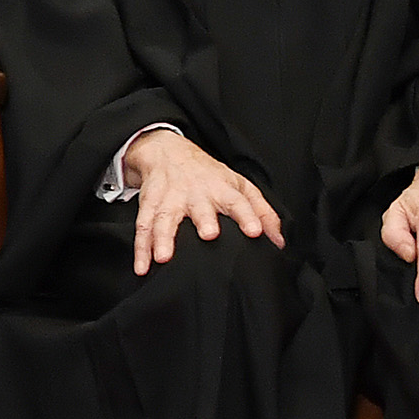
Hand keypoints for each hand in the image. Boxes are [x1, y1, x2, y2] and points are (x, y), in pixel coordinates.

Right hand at [121, 129, 287, 274]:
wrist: (167, 152)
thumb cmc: (209, 175)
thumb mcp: (240, 185)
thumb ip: (262, 212)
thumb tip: (279, 242)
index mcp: (221, 189)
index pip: (238, 201)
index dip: (247, 215)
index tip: (255, 231)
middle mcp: (195, 194)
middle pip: (199, 207)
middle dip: (203, 219)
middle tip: (209, 235)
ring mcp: (170, 199)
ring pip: (164, 218)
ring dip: (162, 237)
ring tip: (162, 257)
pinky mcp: (149, 206)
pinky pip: (142, 228)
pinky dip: (140, 248)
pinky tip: (141, 267)